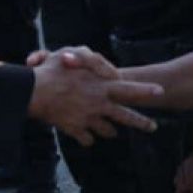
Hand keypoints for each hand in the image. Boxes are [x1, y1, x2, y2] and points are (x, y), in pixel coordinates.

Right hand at [29, 49, 159, 146]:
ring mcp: (88, 119)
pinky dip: (87, 137)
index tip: (160, 92)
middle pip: (125, 116)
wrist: (32, 93)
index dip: (146, 91)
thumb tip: (112, 74)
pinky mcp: (75, 130)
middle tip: (153, 126)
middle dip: (141, 122)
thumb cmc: (52, 70)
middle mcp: (98, 104)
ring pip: (107, 130)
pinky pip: (87, 139)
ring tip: (113, 131)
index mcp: (101, 86)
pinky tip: (86, 135)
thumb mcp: (75, 53)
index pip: (130, 89)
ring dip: (110, 130)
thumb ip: (96, 61)